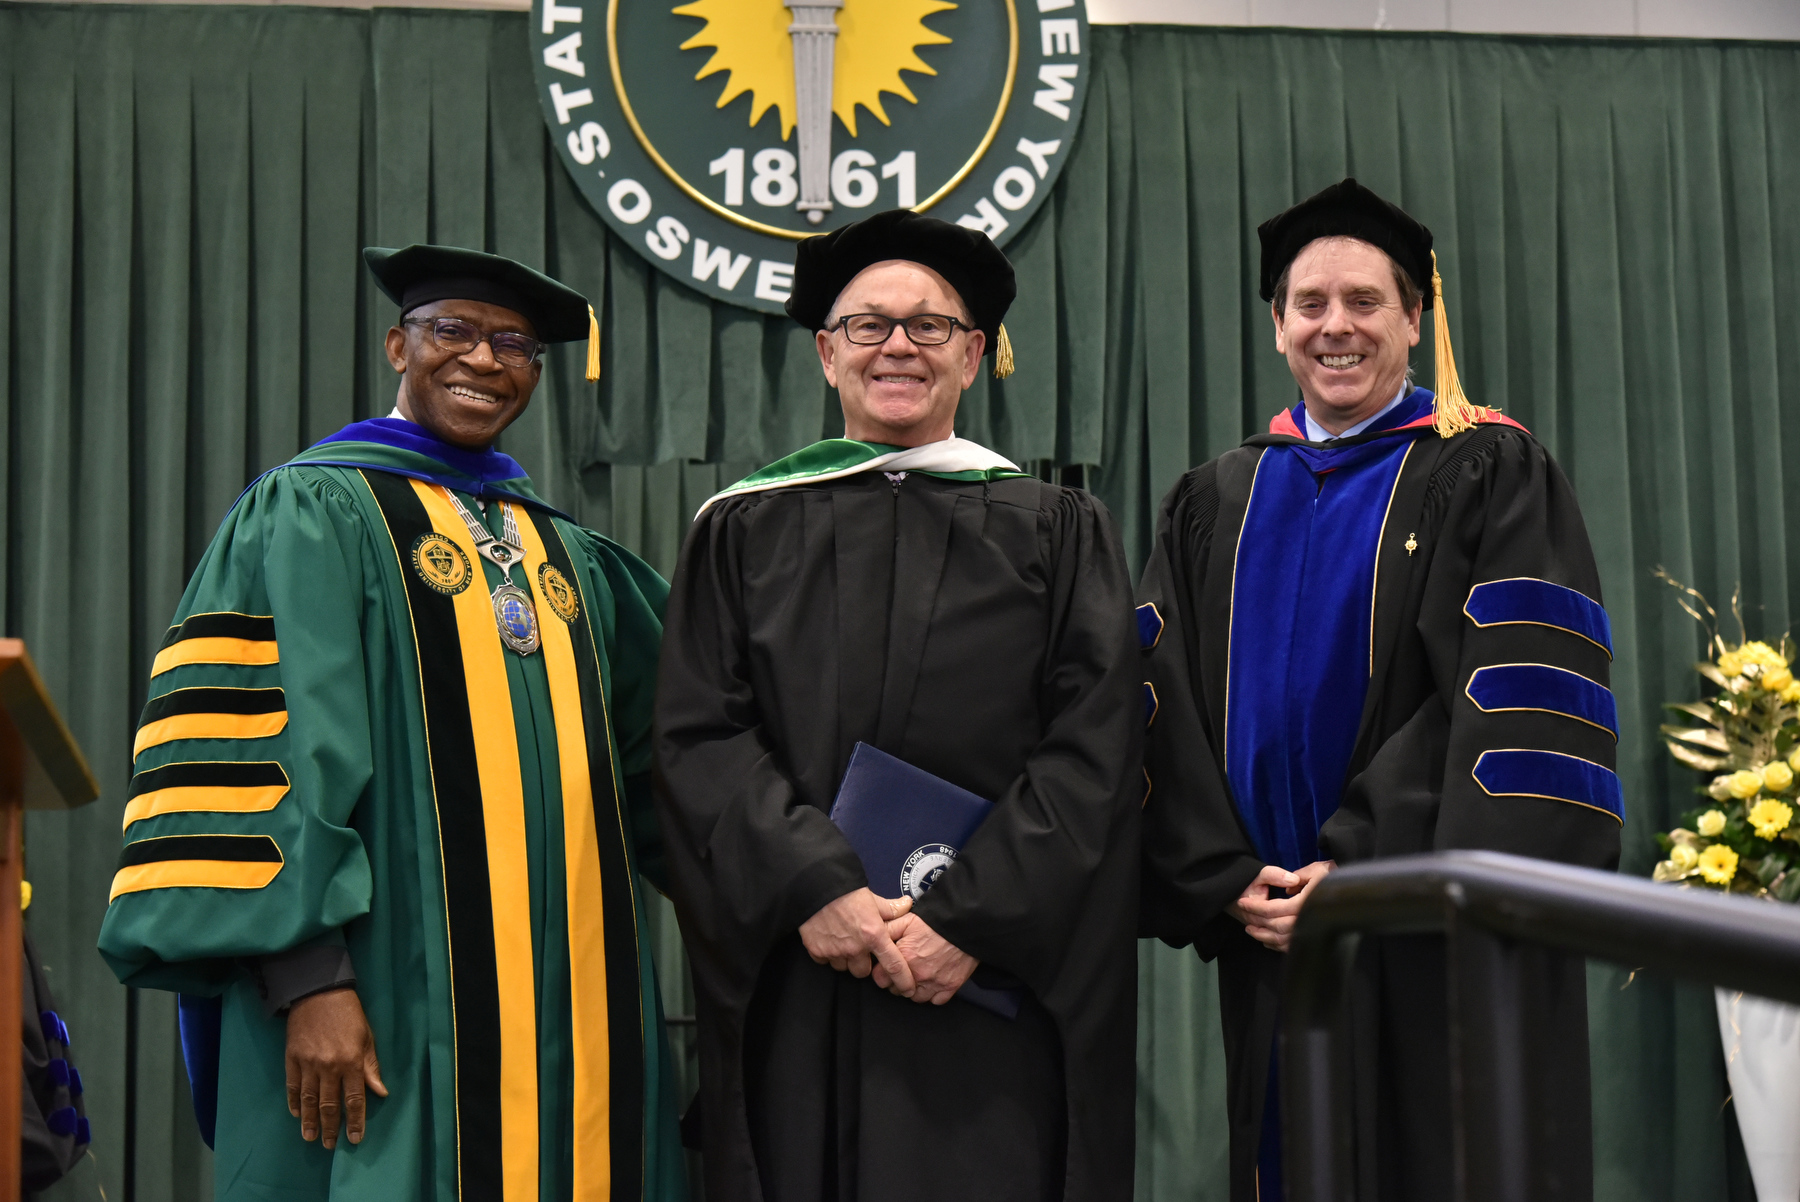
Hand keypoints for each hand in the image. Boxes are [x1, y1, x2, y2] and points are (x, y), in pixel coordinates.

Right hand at [285, 988, 388, 1148]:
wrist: (318, 992)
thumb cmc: (349, 1014)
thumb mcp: (367, 1037)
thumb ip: (372, 1067)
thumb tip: (381, 1092)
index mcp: (352, 1061)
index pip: (355, 1099)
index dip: (355, 1121)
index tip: (355, 1139)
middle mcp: (329, 1067)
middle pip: (330, 1105)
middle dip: (331, 1127)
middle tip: (329, 1145)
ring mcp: (308, 1064)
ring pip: (309, 1100)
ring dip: (310, 1121)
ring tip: (310, 1138)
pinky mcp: (292, 1058)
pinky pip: (292, 1086)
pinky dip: (294, 1102)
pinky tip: (297, 1114)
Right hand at [799, 889, 915, 993]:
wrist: (816, 887)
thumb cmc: (846, 892)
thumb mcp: (873, 898)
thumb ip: (891, 908)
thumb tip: (908, 905)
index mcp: (874, 935)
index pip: (894, 965)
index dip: (903, 980)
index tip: (908, 990)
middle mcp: (855, 948)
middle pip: (864, 972)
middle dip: (863, 964)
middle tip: (860, 948)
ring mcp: (835, 951)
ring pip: (844, 968)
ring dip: (845, 959)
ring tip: (843, 941)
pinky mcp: (817, 951)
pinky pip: (825, 962)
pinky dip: (828, 954)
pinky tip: (828, 940)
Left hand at [883, 913, 977, 1003]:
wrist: (966, 925)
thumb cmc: (937, 922)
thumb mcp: (907, 919)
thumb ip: (888, 929)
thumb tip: (874, 937)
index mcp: (904, 958)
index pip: (880, 978)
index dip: (881, 972)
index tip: (885, 967)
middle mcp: (917, 975)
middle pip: (896, 991)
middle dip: (896, 982)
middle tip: (903, 970)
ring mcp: (934, 983)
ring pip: (915, 998)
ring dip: (913, 990)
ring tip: (916, 977)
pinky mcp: (950, 987)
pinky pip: (935, 1001)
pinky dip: (932, 994)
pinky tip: (931, 983)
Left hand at [1227, 860, 1335, 953]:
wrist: (1357, 892)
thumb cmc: (1337, 877)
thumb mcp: (1316, 870)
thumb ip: (1297, 876)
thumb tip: (1287, 887)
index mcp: (1306, 903)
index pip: (1274, 909)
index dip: (1256, 907)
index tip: (1243, 903)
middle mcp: (1309, 920)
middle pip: (1276, 926)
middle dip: (1258, 923)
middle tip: (1244, 919)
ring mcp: (1313, 932)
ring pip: (1283, 940)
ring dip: (1264, 937)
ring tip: (1252, 931)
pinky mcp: (1316, 939)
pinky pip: (1293, 947)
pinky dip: (1278, 946)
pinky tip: (1268, 941)